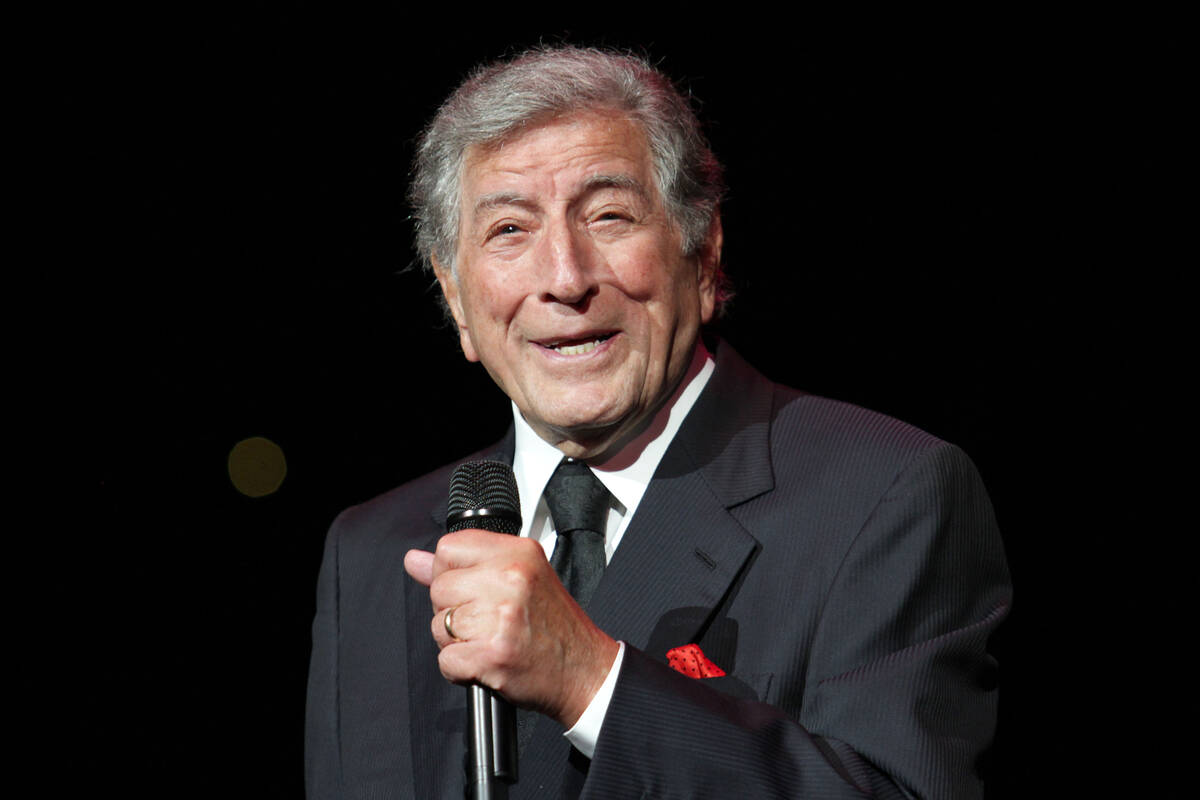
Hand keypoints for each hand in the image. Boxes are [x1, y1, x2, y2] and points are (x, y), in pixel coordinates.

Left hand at [404, 530, 618, 727]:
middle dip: (453, 610)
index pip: (448, 548)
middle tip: (488, 620)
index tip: (471, 590)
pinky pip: (446, 660)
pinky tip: (487, 662)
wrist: (585, 671)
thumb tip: (414, 561)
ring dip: (458, 641)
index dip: (451, 573)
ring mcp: (500, 617)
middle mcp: (509, 579)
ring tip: (491, 640)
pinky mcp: (492, 654)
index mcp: (517, 553)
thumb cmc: (555, 627)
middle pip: (439, 588)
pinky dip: (461, 669)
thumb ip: (466, 566)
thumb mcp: (520, 577)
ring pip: (438, 625)